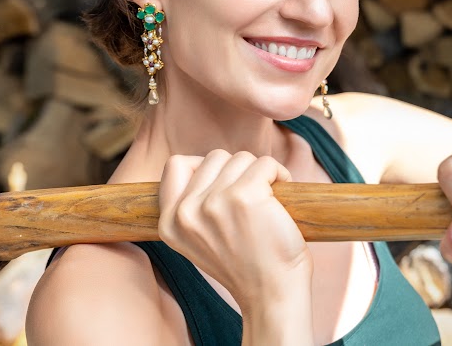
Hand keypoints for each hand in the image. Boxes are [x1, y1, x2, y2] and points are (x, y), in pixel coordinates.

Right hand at [158, 150, 312, 306]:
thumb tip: (205, 164)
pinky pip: (266, 163)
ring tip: (267, 201)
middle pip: (214, 158)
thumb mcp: (199, 239)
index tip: (224, 185)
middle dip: (238, 171)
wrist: (272, 294)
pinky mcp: (245, 195)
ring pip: (241, 158)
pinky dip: (279, 174)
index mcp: (169, 223)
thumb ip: (192, 206)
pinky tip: (282, 193)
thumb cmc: (245, 264)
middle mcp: (186, 213)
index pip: (176, 165)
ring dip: (260, 173)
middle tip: (252, 199)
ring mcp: (214, 203)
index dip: (204, 167)